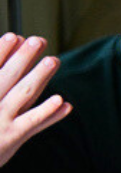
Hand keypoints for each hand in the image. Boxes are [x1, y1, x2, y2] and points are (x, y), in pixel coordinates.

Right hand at [0, 33, 68, 167]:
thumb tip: (13, 48)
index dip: (1, 51)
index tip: (15, 36)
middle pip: (7, 77)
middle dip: (23, 58)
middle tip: (38, 41)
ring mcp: (1, 121)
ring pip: (23, 94)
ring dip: (39, 77)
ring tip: (53, 60)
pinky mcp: (13, 137)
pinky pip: (32, 122)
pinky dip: (48, 112)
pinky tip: (63, 102)